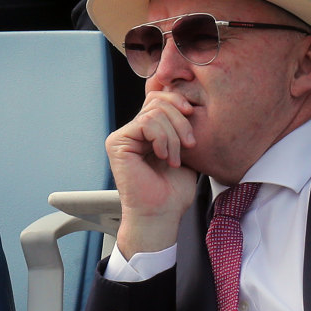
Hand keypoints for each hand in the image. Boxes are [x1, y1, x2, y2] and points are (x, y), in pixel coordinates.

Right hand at [107, 90, 199, 254]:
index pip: (160, 98)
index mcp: (147, 130)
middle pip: (158, 100)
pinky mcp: (117, 143)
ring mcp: (123, 136)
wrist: (161, 213)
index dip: (178, 101)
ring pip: (155, 112)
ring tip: (175, 158)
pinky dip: (162, 138)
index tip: (193, 115)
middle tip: (190, 144)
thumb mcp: (185, 150)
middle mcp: (132, 131)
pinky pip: (145, 123)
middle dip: (180, 120)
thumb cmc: (173, 190)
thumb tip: (187, 97)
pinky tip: (164, 157)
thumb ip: (181, 125)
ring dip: (173, 136)